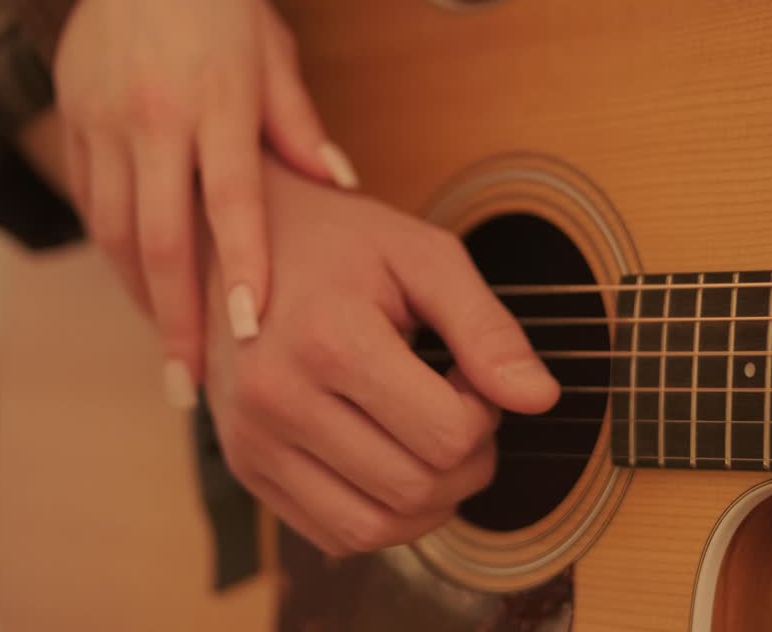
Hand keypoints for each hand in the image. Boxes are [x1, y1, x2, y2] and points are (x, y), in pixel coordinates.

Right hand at [55, 0, 355, 406]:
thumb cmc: (216, 1)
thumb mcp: (271, 49)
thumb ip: (299, 123)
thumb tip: (342, 185)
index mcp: (214, 98)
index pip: (229, 198)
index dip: (239, 267)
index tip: (250, 331)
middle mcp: (150, 118)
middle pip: (156, 238)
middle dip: (175, 320)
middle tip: (190, 386)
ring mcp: (101, 125)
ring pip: (112, 233)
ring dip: (144, 299)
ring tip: (175, 354)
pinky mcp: (71, 127)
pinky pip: (90, 208)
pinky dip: (117, 259)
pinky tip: (145, 296)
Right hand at [203, 159, 560, 555]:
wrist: (231, 237)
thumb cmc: (338, 242)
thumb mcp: (423, 257)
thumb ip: (487, 327)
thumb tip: (540, 399)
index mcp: (328, 339)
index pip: (447, 435)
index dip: (485, 415)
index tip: (469, 375)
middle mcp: (277, 399)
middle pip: (415, 489)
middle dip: (466, 462)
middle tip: (460, 409)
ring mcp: (252, 440)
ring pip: (372, 529)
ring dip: (428, 502)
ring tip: (431, 441)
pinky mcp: (244, 466)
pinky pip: (331, 534)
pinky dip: (380, 516)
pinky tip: (390, 460)